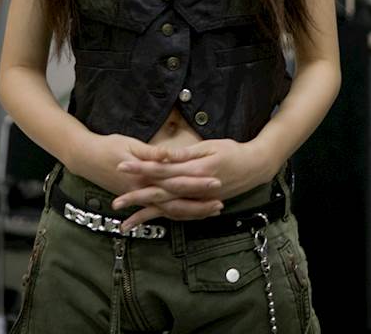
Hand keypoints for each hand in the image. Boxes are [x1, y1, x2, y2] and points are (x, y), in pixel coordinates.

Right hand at [66, 131, 222, 210]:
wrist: (86, 159)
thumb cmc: (109, 147)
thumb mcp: (130, 145)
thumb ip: (151, 153)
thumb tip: (168, 155)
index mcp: (147, 176)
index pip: (177, 182)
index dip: (198, 183)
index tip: (217, 181)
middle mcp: (145, 191)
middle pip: (178, 201)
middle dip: (200, 203)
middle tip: (221, 203)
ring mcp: (142, 197)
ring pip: (171, 210)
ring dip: (192, 212)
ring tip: (211, 211)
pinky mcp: (139, 198)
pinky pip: (160, 211)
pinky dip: (176, 214)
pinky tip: (190, 214)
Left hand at [113, 138, 265, 230]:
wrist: (255, 167)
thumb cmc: (232, 151)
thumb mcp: (209, 146)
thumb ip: (184, 154)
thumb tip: (162, 154)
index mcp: (195, 171)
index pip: (162, 170)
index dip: (141, 168)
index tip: (122, 166)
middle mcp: (194, 190)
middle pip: (161, 194)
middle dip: (137, 198)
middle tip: (116, 202)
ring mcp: (198, 200)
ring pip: (168, 209)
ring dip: (147, 216)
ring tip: (125, 223)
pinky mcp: (200, 204)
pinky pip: (179, 215)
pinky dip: (163, 220)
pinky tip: (150, 223)